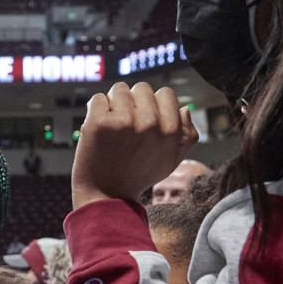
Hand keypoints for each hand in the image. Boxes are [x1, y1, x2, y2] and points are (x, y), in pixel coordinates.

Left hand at [72, 82, 197, 208]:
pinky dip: (95, 110)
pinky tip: (99, 128)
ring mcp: (123, 121)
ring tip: (112, 127)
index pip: (165, 93)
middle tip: (126, 126)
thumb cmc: (138, 176)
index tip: (143, 122)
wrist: (105, 195)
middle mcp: (149, 123)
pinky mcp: (98, 122)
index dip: (153, 106)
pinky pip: (97, 98)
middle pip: (142, 88)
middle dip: (133, 103)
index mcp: (170, 130)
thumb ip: (187, 135)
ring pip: (119, 89)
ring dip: (114, 104)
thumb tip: (184, 109)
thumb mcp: (172, 160)